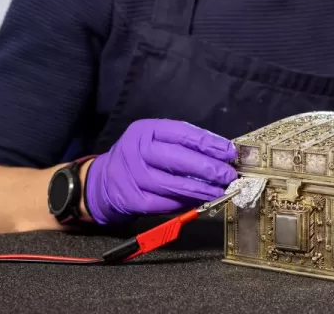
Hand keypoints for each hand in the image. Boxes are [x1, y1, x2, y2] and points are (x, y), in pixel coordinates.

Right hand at [85, 118, 237, 225]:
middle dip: (207, 167)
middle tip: (228, 175)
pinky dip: (184, 203)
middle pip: (177, 158)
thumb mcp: (155, 142)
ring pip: (172, 184)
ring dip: (200, 189)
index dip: (208, 143)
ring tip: (219, 191)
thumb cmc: (139, 159)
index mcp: (145, 131)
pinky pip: (164, 203)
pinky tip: (199, 202)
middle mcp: (136, 150)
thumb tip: (220, 155)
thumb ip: (183, 145)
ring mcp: (133, 176)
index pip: (182, 133)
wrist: (103, 182)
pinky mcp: (132, 199)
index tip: (229, 152)